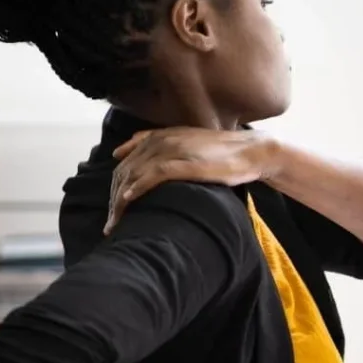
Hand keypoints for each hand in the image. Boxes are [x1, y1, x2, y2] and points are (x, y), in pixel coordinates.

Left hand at [105, 127, 275, 233]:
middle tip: (111, 225)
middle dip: (113, 200)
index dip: (115, 187)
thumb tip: (145, 167)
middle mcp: (160, 141)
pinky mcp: (184, 162)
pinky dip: (137, 188)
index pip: (125, 163)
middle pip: (124, 172)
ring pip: (134, 174)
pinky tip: (128, 201)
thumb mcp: (190, 148)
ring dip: (120, 201)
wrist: (251, 151)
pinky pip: (152, 175)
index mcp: (158, 137)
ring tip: (116, 223)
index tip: (113, 210)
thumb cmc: (223, 154)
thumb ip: (166, 152)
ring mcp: (171, 150)